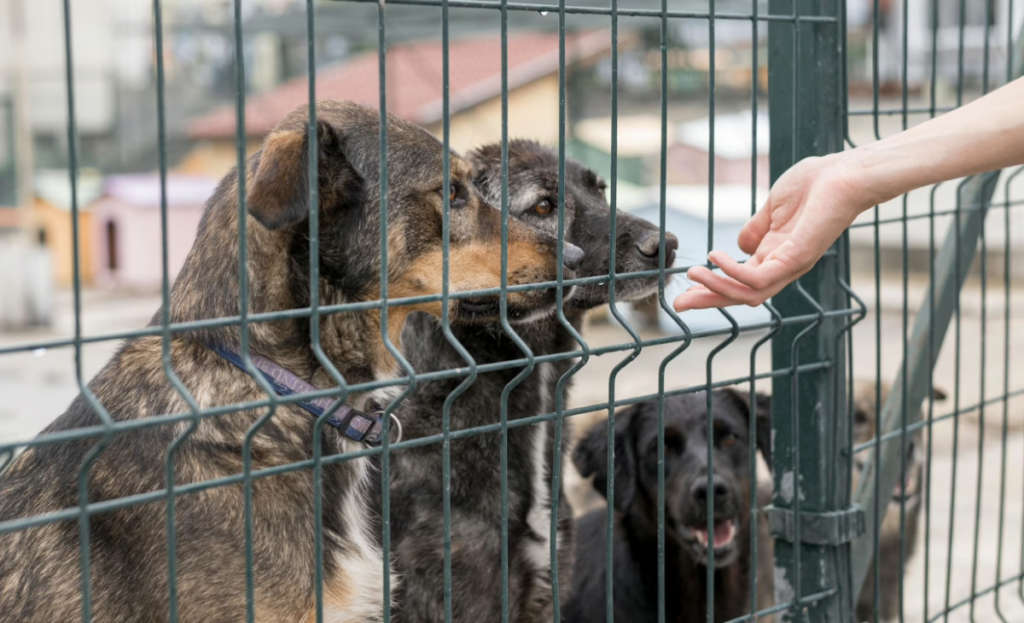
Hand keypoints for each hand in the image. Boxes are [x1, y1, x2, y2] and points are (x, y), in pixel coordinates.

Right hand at [673, 154, 871, 310]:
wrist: (844, 174)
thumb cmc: (814, 184)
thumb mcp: (773, 208)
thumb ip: (756, 228)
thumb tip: (739, 245)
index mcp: (775, 256)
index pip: (739, 282)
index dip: (712, 287)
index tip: (685, 289)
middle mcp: (782, 267)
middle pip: (740, 296)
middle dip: (708, 300)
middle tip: (678, 303)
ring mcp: (790, 265)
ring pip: (747, 294)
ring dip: (716, 288)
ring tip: (693, 273)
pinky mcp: (796, 258)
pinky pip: (758, 278)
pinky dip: (733, 272)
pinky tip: (716, 256)